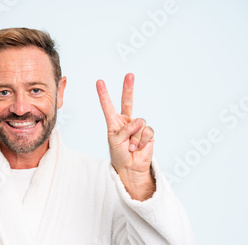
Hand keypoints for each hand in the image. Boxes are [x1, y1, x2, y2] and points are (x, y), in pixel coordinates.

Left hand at [96, 74, 155, 198]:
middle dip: (128, 88)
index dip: (104, 94)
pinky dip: (141, 141)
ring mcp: (138, 126)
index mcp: (114, 122)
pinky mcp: (148, 133)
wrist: (130, 167)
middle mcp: (126, 121)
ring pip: (138, 124)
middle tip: (129, 74)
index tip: (99, 82)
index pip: (108, 106)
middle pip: (127, 101)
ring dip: (134, 138)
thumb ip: (125, 129)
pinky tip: (138, 147)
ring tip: (130, 147)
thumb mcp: (115, 141)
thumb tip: (138, 121)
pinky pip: (146, 132)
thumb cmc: (119, 154)